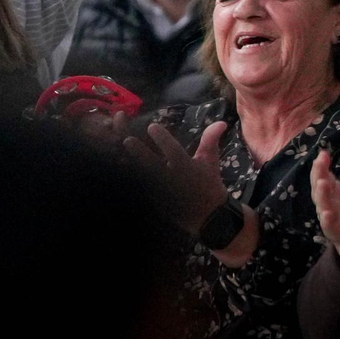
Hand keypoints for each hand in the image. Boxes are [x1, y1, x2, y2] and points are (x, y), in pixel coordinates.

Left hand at [124, 121, 229, 235]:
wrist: (207, 216)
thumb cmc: (207, 184)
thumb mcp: (210, 161)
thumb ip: (210, 140)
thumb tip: (221, 121)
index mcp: (186, 168)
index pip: (174, 152)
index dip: (163, 140)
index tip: (152, 126)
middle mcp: (171, 180)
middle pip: (152, 165)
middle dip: (139, 153)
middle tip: (127, 139)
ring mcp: (159, 191)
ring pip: (141, 176)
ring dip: (130, 163)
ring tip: (118, 150)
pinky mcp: (152, 200)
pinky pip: (137, 188)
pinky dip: (128, 178)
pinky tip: (117, 164)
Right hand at [311, 149, 339, 286]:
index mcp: (337, 195)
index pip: (324, 177)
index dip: (321, 166)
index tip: (324, 153)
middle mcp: (332, 206)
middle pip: (319, 190)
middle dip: (318, 176)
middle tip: (320, 163)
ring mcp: (335, 222)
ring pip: (323, 208)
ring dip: (321, 196)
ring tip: (323, 183)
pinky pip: (332, 229)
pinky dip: (329, 222)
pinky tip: (328, 214)